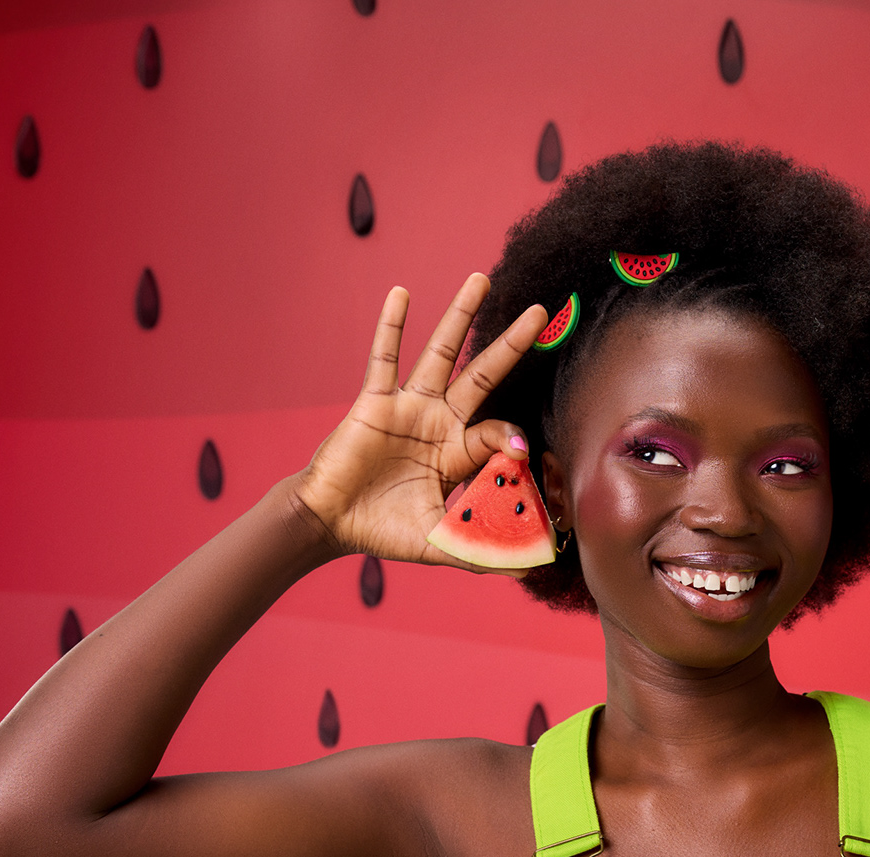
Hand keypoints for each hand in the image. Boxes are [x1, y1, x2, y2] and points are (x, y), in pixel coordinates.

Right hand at [292, 273, 548, 572]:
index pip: (497, 433)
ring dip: (460, 316)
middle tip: (540, 311)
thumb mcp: (441, 544)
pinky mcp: (374, 400)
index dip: (512, 439)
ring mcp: (408, 406)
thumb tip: (534, 565)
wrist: (330, 523)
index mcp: (458, 452)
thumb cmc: (382, 531)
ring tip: (481, 279)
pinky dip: (391, 326)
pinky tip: (402, 294)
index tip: (522, 451)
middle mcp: (439, 421)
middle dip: (511, 344)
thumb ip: (484, 550)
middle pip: (483, 374)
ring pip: (441, 353)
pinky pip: (385, 357)